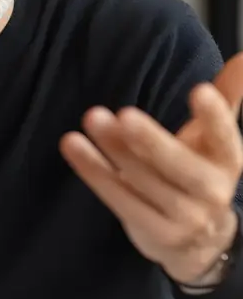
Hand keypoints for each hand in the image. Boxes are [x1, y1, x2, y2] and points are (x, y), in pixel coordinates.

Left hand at [59, 54, 242, 283]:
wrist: (196, 241)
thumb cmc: (200, 172)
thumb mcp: (215, 139)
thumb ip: (226, 98)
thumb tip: (242, 57)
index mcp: (228, 162)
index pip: (225, 139)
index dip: (214, 117)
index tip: (199, 90)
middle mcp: (210, 192)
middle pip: (178, 165)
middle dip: (151, 140)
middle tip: (124, 114)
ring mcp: (181, 217)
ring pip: (143, 181)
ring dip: (115, 150)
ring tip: (93, 118)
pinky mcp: (150, 230)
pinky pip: (117, 198)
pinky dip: (93, 171)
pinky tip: (72, 145)